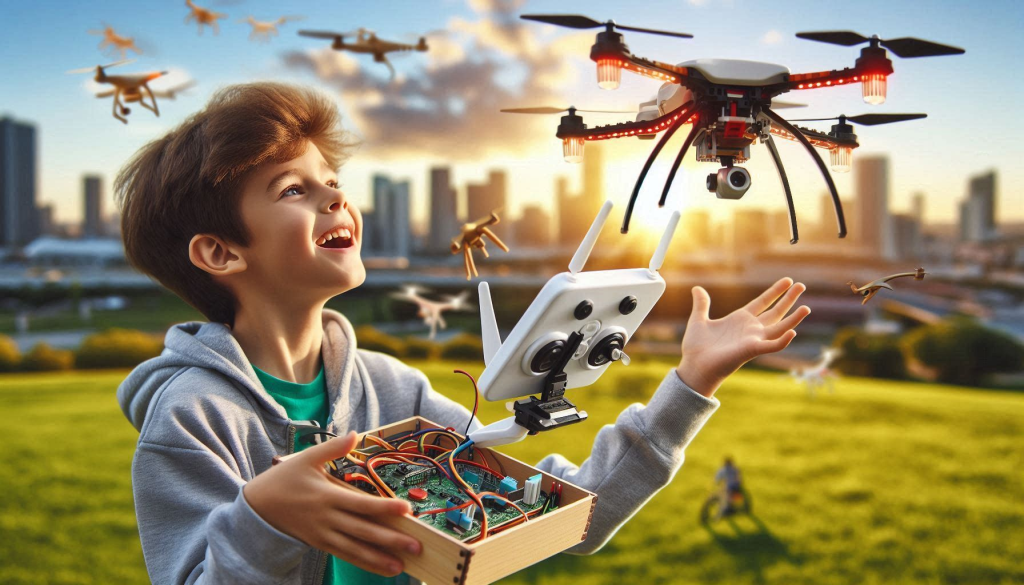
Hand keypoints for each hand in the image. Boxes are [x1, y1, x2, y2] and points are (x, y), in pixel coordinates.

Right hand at [243, 431, 419, 576]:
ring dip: (380, 558)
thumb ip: (333, 448)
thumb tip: (355, 434)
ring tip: (402, 565)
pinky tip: (382, 567)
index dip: (384, 508)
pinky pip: (345, 555)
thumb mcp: (305, 459)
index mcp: (327, 496)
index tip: (406, 510)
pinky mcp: (320, 544)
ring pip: (356, 549)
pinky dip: (364, 562)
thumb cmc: (283, 480)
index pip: (362, 504)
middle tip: (416, 546)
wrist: (256, 508)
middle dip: (390, 540)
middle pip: (364, 530)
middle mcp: (327, 519)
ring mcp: (323, 534)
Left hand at [677, 277, 809, 396]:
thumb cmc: (696, 347)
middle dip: (789, 299)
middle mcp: (750, 328)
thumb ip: (702, 304)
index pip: (763, 302)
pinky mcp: (751, 350)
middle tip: (802, 285)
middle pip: (775, 312)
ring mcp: (753, 339)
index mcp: (740, 319)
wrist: (694, 365)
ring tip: (807, 308)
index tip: (788, 281)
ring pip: (779, 327)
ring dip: (793, 319)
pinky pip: (771, 346)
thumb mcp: (699, 320)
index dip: (775, 291)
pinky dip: (782, 341)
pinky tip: (793, 332)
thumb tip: (696, 288)